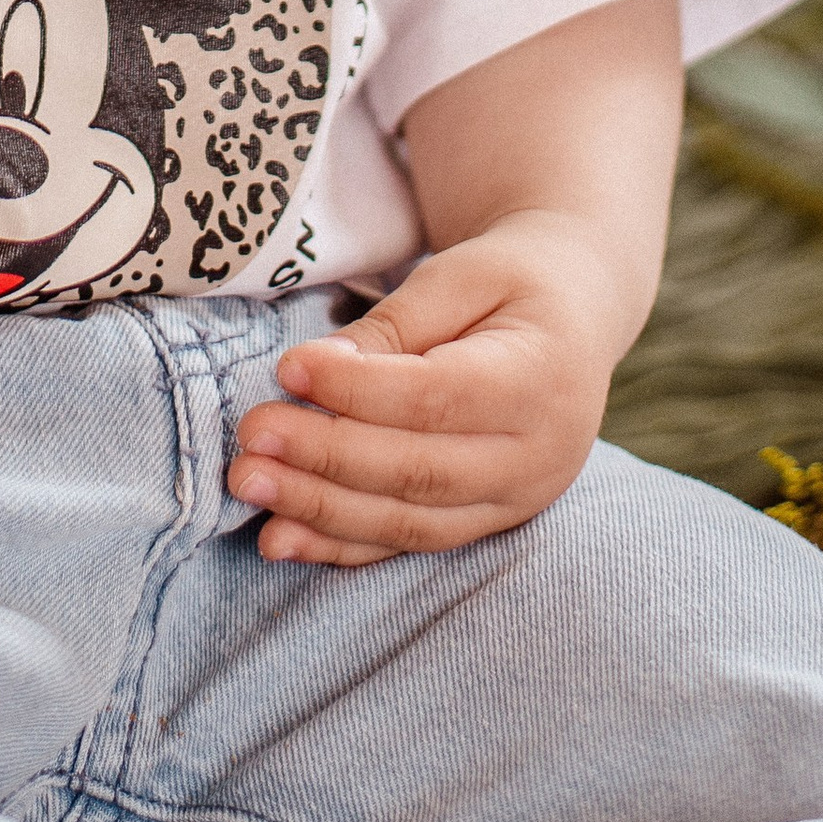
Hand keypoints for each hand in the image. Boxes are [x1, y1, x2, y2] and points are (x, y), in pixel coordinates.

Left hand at [227, 211, 622, 567]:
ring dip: (321, 510)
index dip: (356, 392)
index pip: (435, 398)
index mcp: (540, 380)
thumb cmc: (512, 281)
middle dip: (325, 459)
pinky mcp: (488, 523)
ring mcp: (516, 501)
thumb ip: (395, 325)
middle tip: (250, 438)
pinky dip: (342, 546)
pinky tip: (283, 539)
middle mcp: (537, 456)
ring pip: (409, 521)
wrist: (574, 313)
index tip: (287, 369)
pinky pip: (409, 543)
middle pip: (417, 471)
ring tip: (248, 485)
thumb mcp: (462, 275)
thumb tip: (314, 374)